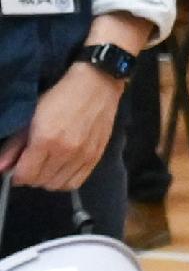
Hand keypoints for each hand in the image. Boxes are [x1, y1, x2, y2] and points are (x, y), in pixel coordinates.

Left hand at [0, 62, 123, 191]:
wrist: (97, 85)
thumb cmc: (60, 96)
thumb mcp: (31, 116)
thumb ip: (15, 145)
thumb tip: (1, 167)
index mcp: (46, 140)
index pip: (26, 175)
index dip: (17, 175)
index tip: (17, 168)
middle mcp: (65, 152)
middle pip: (41, 182)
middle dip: (31, 176)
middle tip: (31, 164)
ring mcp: (83, 156)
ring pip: (58, 185)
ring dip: (48, 179)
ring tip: (47, 166)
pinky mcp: (96, 157)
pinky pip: (76, 182)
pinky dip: (65, 180)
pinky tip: (62, 169)